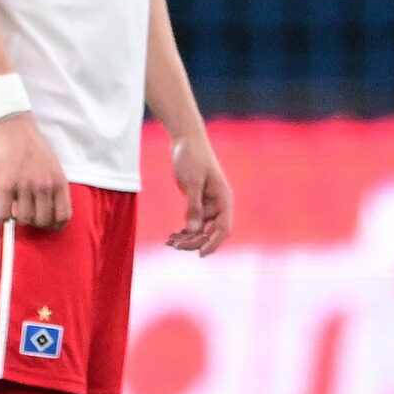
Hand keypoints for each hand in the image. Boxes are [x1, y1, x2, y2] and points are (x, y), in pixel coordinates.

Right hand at [0, 113, 69, 231]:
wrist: (11, 125)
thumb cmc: (31, 145)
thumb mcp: (52, 165)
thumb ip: (52, 187)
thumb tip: (45, 210)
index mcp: (58, 181)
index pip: (63, 216)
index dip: (54, 225)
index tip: (46, 225)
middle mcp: (44, 186)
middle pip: (42, 221)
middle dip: (34, 222)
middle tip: (26, 214)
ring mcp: (25, 186)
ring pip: (24, 220)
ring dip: (18, 218)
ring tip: (14, 208)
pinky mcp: (5, 184)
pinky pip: (5, 214)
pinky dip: (4, 216)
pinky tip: (3, 207)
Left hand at [166, 133, 232, 256]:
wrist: (186, 138)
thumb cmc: (192, 156)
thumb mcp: (191, 182)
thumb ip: (193, 206)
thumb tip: (193, 230)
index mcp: (223, 199)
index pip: (223, 228)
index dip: (213, 243)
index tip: (200, 254)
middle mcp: (218, 204)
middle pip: (210, 232)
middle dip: (194, 241)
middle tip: (175, 246)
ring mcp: (208, 203)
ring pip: (201, 229)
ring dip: (187, 238)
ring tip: (170, 242)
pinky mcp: (197, 201)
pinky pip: (193, 221)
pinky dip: (184, 230)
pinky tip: (171, 237)